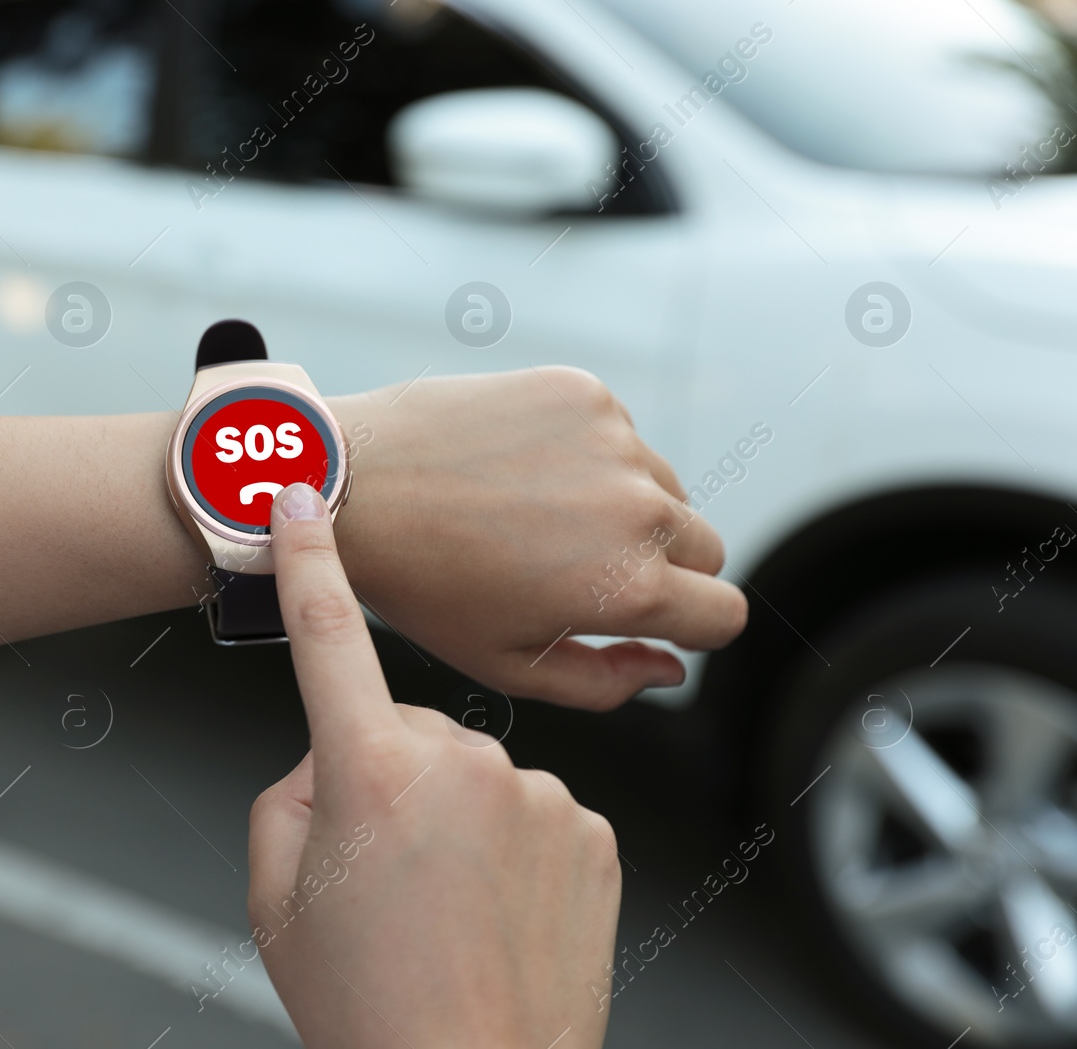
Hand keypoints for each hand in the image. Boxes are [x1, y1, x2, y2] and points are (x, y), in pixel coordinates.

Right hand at [249, 483, 621, 1048]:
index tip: (303, 497)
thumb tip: (336, 752)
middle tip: (384, 873)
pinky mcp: (595, 830)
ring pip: (475, 774)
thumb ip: (294, 792)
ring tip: (446, 906)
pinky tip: (499, 909)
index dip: (308, 562)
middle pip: (407, 731)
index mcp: (369, 770)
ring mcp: (541, 794)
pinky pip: (535, 810)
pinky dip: (513, 846)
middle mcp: (463, 763)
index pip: (327, 638)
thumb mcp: (277, 894)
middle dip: (388, 777)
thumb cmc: (367, 1001)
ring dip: (456, 818)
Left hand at [328, 366, 747, 709]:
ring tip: (538, 521)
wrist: (351, 484)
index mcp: (629, 587)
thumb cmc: (420, 585)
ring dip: (627, 508)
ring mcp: (615, 441)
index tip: (653, 620)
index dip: (694, 628)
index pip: (725, 614)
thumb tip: (669, 667)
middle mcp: (639, 508)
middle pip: (707, 548)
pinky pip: (621, 436)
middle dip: (664, 567)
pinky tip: (520, 472)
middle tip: (582, 572)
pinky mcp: (586, 393)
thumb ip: (605, 681)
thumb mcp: (506, 663)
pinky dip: (590, 456)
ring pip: (665, 488)